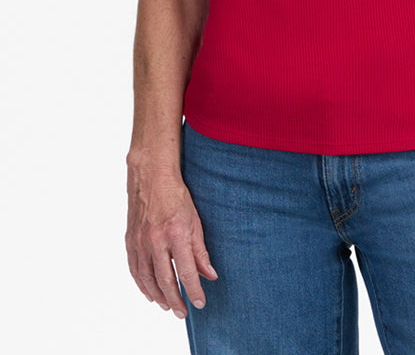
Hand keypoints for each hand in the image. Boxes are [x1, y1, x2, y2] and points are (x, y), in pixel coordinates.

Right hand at [125, 162, 217, 318]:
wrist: (151, 176)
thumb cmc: (176, 195)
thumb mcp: (195, 220)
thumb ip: (201, 250)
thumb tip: (210, 275)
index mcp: (176, 233)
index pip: (187, 271)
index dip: (193, 290)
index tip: (200, 302)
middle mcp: (156, 240)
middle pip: (165, 280)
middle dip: (175, 300)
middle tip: (182, 313)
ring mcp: (140, 241)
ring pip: (148, 278)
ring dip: (158, 296)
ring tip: (168, 306)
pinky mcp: (130, 241)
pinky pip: (135, 269)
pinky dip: (142, 285)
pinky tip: (150, 293)